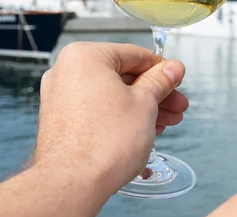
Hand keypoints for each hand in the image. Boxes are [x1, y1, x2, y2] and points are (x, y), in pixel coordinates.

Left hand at [32, 42, 187, 197]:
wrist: (72, 183)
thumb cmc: (103, 142)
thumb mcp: (145, 103)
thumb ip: (160, 81)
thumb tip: (173, 68)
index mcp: (85, 56)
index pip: (134, 54)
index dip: (161, 68)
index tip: (176, 77)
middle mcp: (67, 71)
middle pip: (123, 76)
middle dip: (154, 93)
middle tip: (176, 104)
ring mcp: (60, 96)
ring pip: (111, 95)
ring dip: (141, 107)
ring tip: (165, 122)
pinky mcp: (60, 120)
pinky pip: (97, 110)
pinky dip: (120, 116)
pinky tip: (142, 130)